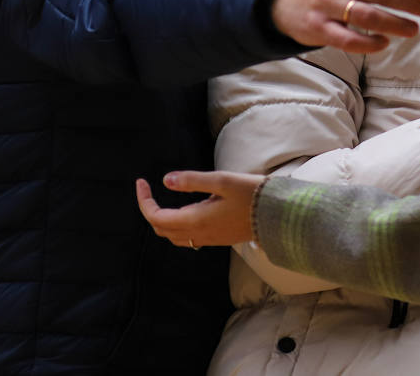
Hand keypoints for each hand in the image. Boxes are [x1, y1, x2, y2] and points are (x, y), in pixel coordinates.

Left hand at [136, 170, 262, 247]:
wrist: (277, 215)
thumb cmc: (252, 194)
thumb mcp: (222, 181)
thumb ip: (192, 181)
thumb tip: (166, 180)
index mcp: (195, 219)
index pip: (156, 217)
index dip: (143, 201)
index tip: (142, 182)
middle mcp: (199, 233)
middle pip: (161, 229)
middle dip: (150, 210)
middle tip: (148, 190)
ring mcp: (208, 239)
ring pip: (173, 236)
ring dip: (161, 220)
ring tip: (162, 200)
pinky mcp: (217, 238)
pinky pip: (187, 238)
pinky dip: (176, 226)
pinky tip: (185, 210)